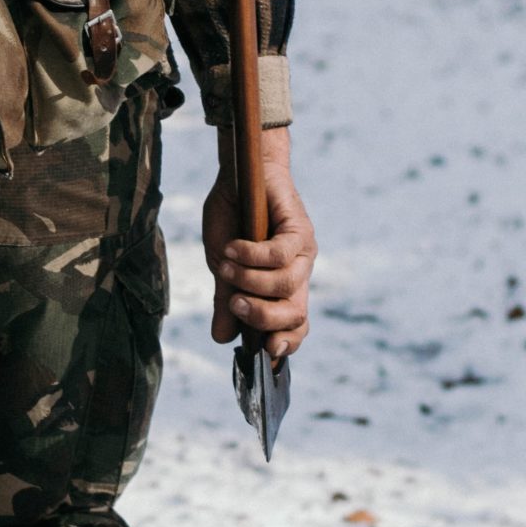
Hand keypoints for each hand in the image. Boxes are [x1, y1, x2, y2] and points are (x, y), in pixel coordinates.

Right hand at [203, 127, 316, 356]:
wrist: (239, 172)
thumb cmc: (232, 218)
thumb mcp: (222, 266)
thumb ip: (226, 300)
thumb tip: (222, 338)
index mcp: (283, 288)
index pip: (295, 327)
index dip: (285, 345)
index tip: (263, 354)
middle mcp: (299, 274)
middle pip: (296, 315)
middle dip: (263, 317)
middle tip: (234, 302)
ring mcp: (303, 252)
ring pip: (286, 285)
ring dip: (250, 281)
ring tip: (226, 266)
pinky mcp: (299, 228)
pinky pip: (280, 255)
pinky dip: (251, 256)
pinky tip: (233, 248)